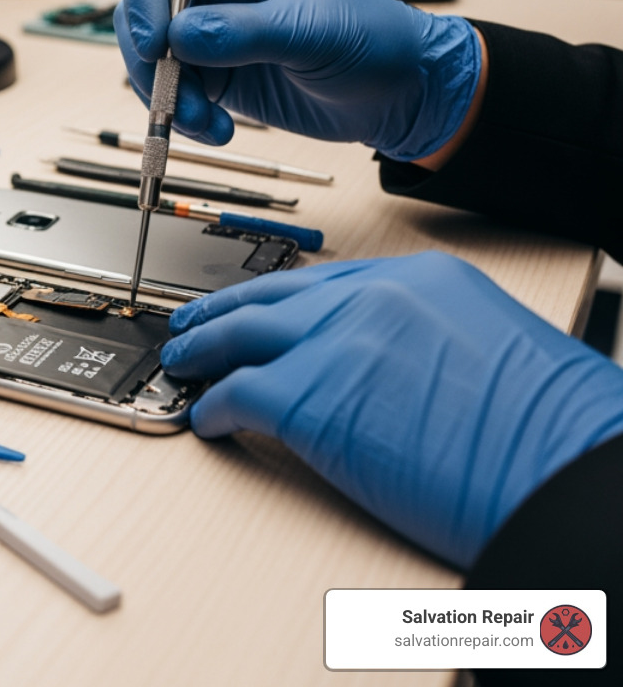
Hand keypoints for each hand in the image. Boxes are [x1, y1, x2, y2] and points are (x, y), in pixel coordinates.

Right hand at [114, 0, 481, 161]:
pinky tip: (217, 130)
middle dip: (149, 58)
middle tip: (168, 93)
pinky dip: (184, 119)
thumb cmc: (374, 40)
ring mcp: (213, 37)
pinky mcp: (217, 78)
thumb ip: (242, 32)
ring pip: (154, 62)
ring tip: (203, 123)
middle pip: (146, 12)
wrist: (401, 95)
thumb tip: (178, 36)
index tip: (152, 39)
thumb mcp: (311, 32)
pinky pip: (176, 96)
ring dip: (167, 97)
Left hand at [160, 252, 622, 567]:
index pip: (326, 282)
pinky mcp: (308, 398)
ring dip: (202, 350)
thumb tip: (384, 367)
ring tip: (181, 363)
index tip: (256, 308)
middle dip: (224, 312)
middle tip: (194, 322)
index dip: (279, 300)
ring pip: (240, 335)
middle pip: (273, 297)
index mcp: (422, 278)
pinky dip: (212, 409)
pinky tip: (206, 421)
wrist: (569, 472)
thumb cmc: (551, 431)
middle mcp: (373, 298)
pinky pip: (236, 395)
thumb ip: (425, 339)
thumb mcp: (490, 346)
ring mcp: (336, 342)